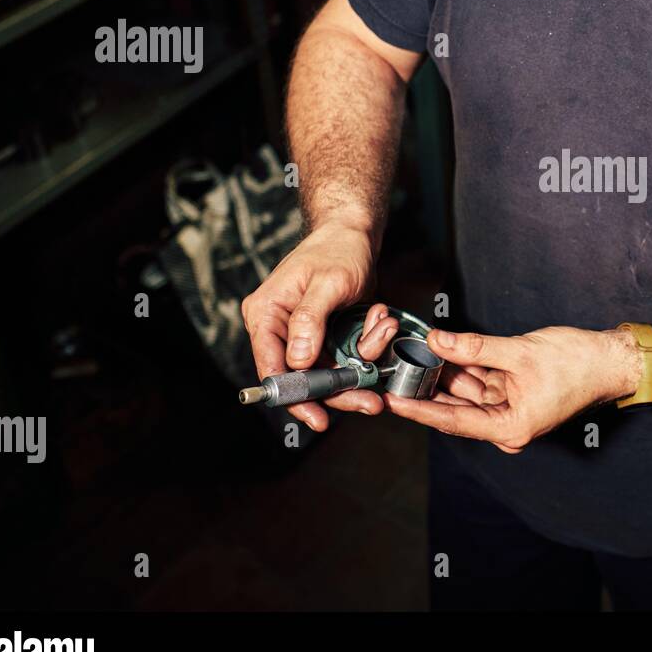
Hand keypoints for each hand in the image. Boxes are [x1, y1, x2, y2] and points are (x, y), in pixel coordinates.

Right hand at [240, 221, 398, 430]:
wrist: (353, 234)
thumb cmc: (337, 250)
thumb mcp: (327, 282)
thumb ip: (310, 320)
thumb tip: (296, 361)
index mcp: (266, 314)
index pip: (272, 366)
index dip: (293, 396)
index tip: (317, 418)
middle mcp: (279, 329)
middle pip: (302, 378)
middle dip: (339, 392)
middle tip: (371, 403)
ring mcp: (303, 335)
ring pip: (327, 373)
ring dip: (360, 368)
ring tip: (384, 343)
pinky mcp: (325, 336)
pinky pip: (345, 358)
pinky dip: (368, 347)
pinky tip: (381, 320)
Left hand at [385, 326, 640, 452]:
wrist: (612, 361)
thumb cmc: (577, 362)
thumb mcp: (519, 352)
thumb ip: (475, 348)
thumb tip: (438, 340)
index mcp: (510, 428)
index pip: (454, 420)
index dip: (420, 409)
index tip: (391, 401)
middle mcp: (508, 427)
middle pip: (457, 409)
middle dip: (428, 388)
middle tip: (396, 372)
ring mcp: (511, 412)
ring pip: (468, 394)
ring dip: (445, 375)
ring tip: (415, 356)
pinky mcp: (515, 396)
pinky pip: (483, 385)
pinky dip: (465, 369)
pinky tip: (443, 352)